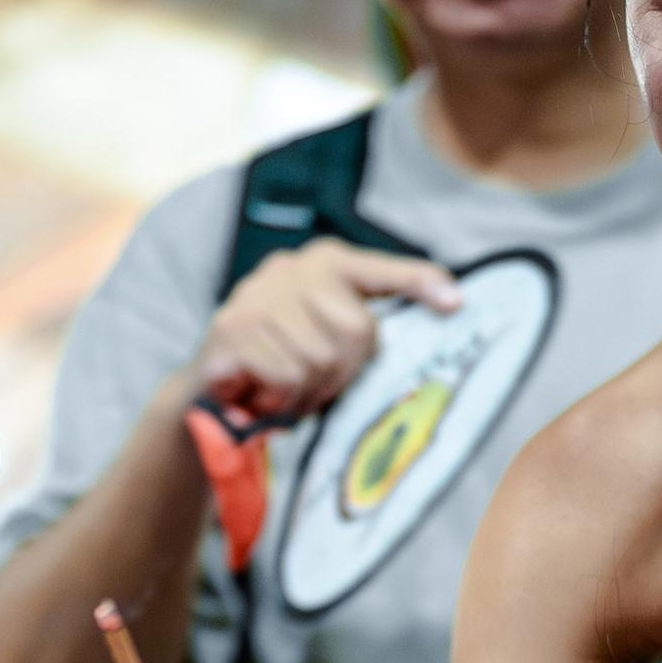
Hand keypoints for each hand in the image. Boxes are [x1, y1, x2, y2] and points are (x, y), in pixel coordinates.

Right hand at [191, 242, 461, 423]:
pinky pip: (286, 374)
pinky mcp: (234, 328)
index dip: (418, 282)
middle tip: (311, 386)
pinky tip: (260, 393)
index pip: (379, 270)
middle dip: (339, 374)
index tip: (455, 301)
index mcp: (325, 265)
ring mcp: (260, 296)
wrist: (206, 389)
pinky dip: (278, 397)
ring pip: (319, 359)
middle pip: (356, 332)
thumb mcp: (323, 338)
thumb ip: (360, 329)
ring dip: (305, 391)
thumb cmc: (280, 364)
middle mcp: (293, 268)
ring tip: (282, 390)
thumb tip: (431, 323)